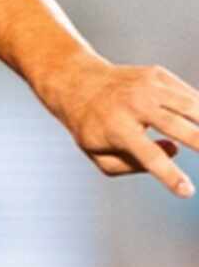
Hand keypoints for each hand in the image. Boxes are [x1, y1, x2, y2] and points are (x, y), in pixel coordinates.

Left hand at [47, 56, 198, 197]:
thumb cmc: (92, 128)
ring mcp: (147, 86)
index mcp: (116, 128)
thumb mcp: (99, 156)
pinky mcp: (157, 74)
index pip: (148, 156)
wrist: (78, 82)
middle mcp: (133, 104)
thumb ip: (133, 165)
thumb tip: (174, 150)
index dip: (170, 175)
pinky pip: (188, 95)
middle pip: (178, 127)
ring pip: (191, 105)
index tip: (188, 191)